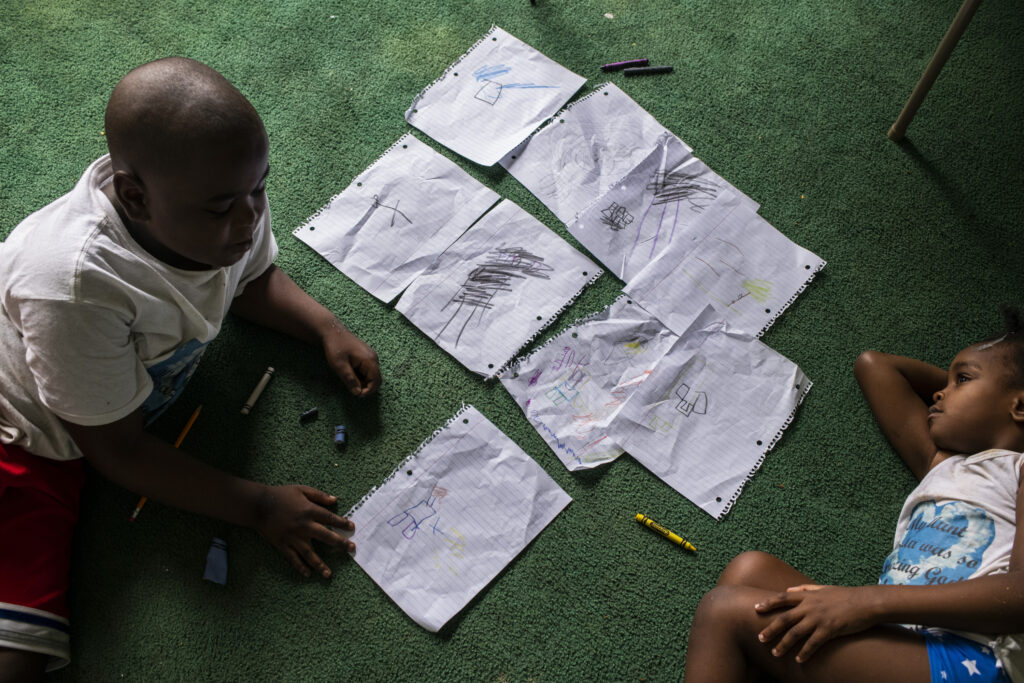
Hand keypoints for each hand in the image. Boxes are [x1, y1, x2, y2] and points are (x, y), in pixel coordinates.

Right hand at [253, 484, 355, 577]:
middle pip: (326, 536)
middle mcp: (304, 526)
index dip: (342, 523)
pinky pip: (293, 558)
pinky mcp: (282, 545)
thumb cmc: (281, 495)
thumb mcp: (301, 489)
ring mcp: (293, 537)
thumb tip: (335, 500)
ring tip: (329, 574)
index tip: (352, 528)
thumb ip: (319, 495)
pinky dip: (300, 567)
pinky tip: (308, 574)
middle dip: (340, 543)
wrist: (258, 505)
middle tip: (351, 549)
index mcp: (309, 511)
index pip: (330, 518)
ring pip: (309, 553)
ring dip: (320, 564)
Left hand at [321, 320, 380, 395]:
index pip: (376, 381)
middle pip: (376, 379)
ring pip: (372, 375)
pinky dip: (361, 375)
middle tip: (353, 390)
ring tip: (349, 380)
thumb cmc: (335, 347)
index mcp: (369, 360)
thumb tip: (357, 393)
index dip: (369, 391)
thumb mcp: (340, 366)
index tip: (357, 395)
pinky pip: (368, 370)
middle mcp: (373, 358)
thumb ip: (350, 380)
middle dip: (366, 387)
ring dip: (363, 381)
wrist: (332, 331)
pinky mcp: (366, 356)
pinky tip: (351, 373)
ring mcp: (371, 356)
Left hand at [754, 584, 881, 662]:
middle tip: (759, 638)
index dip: (769, 603)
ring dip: (784, 644)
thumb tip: (788, 589)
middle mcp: (810, 606)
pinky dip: (805, 652)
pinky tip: (799, 660)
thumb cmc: (845, 595)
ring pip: (796, 633)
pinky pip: (814, 643)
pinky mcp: (830, 629)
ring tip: (775, 653)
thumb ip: (804, 589)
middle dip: (771, 629)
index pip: (782, 598)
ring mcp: (819, 618)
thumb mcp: (823, 588)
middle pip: (785, 618)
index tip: (756, 608)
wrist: (866, 602)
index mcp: (808, 595)